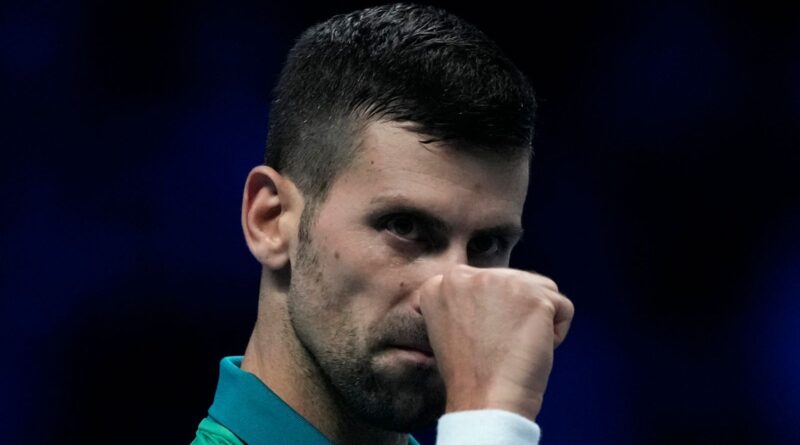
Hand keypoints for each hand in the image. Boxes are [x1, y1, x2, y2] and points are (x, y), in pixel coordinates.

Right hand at [416, 265, 573, 421]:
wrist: (485, 400)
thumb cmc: (471, 374)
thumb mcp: (449, 326)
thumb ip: (465, 300)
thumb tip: (496, 294)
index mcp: (440, 283)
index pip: (484, 281)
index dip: (492, 311)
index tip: (483, 337)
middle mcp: (468, 275)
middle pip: (514, 281)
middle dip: (515, 312)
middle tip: (499, 345)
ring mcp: (502, 281)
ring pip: (540, 289)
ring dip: (537, 318)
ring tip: (515, 346)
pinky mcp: (534, 296)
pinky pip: (563, 308)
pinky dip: (557, 333)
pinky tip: (532, 349)